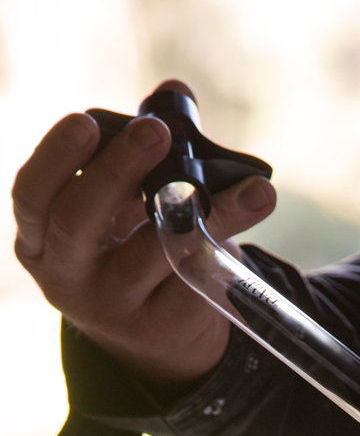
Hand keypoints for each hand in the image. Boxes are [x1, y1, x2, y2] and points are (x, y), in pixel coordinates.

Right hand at [11, 80, 276, 387]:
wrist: (161, 340)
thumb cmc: (132, 250)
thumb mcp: (124, 206)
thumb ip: (142, 150)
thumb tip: (175, 95)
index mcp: (41, 238)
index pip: (32, 195)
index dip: (56, 158)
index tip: (88, 122)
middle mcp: (66, 276)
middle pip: (78, 221)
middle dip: (118, 171)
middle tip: (159, 132)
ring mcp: (110, 309)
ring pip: (152, 253)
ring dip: (204, 212)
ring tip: (252, 187)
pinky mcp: (158, 330)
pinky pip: (191, 281)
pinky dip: (224, 245)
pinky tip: (251, 212)